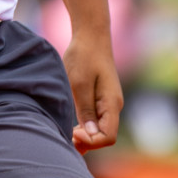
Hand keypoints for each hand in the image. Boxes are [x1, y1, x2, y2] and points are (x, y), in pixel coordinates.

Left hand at [64, 31, 122, 152]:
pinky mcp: (100, 100)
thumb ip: (85, 110)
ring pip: (99, 130)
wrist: (91, 36)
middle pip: (104, 137)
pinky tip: (69, 124)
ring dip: (83, 135)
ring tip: (64, 130)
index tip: (72, 131)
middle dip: (85, 141)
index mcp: (112, 104)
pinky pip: (95, 121)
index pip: (108, 137)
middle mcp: (113, 107)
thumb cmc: (83, 56)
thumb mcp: (79, 83)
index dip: (91, 141)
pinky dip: (83, 127)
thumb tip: (91, 135)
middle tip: (64, 134)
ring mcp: (107, 104)